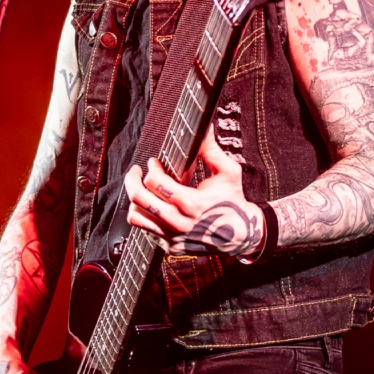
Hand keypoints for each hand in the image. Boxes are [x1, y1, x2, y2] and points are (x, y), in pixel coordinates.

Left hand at [125, 132, 263, 256]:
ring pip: (136, 217)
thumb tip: (205, 126)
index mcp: (191, 203)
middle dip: (132, 180)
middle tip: (135, 171)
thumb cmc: (233, 200)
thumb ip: (211, 150)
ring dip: (135, 200)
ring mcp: (172, 237)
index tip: (154, 162)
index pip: (155, 182)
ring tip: (140, 189)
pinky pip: (146, 230)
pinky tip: (153, 205)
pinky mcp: (170, 247)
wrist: (241, 234)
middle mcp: (178, 222)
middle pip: (139, 199)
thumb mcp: (227, 172)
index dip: (151, 168)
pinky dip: (145, 216)